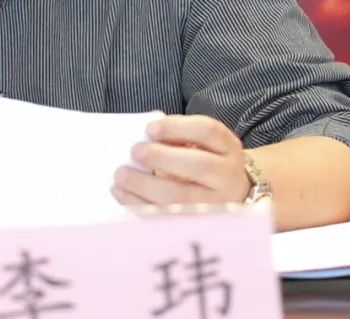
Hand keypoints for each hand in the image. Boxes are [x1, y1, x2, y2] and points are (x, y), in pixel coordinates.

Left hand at [110, 115, 249, 206]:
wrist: (228, 195)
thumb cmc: (204, 161)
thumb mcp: (200, 143)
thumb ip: (177, 137)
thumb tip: (143, 139)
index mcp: (227, 147)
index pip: (207, 131)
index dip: (177, 127)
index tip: (150, 128)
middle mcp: (227, 176)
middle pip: (199, 165)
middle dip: (162, 158)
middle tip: (135, 151)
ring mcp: (216, 204)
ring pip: (182, 198)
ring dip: (145, 186)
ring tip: (121, 175)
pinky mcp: (195, 223)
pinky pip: (166, 217)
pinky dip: (139, 205)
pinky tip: (121, 194)